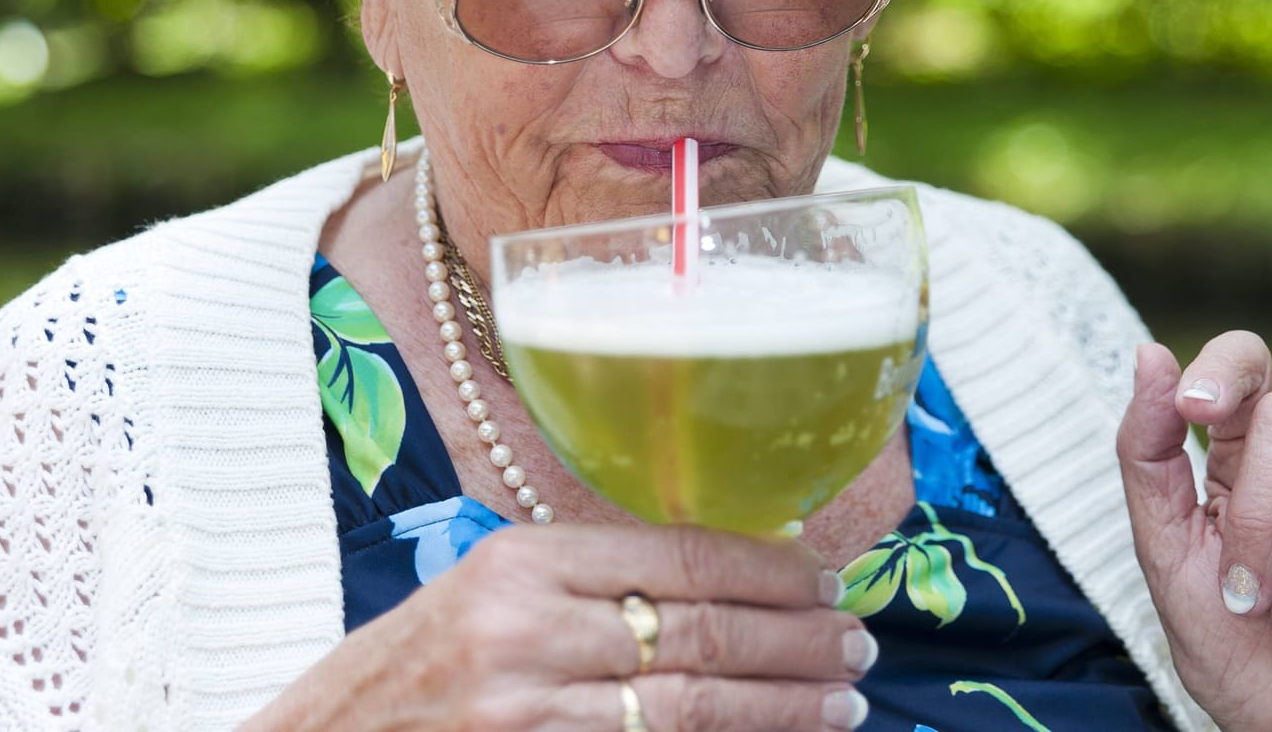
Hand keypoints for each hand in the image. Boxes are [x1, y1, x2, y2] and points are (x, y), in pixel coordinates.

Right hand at [243, 523, 874, 731]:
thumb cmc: (413, 668)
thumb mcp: (491, 591)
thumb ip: (594, 579)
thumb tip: (732, 574)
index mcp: (522, 560)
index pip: (681, 555)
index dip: (771, 571)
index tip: (827, 582)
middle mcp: (527, 632)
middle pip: (701, 632)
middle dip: (797, 642)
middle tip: (858, 645)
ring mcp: (528, 715)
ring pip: (692, 709)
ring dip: (782, 707)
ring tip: (842, 702)